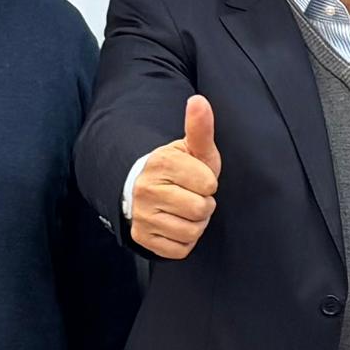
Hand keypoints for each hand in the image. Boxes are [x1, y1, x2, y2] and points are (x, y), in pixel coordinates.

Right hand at [129, 93, 221, 257]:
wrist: (144, 188)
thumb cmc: (178, 169)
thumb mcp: (192, 148)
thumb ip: (200, 127)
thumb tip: (199, 100)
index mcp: (161, 163)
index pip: (208, 184)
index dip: (208, 183)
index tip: (197, 178)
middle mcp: (146, 189)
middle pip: (201, 210)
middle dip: (204, 205)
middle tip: (191, 196)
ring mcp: (142, 215)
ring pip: (191, 232)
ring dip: (195, 224)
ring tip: (184, 210)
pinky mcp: (141, 238)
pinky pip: (179, 249)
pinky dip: (184, 241)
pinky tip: (175, 224)